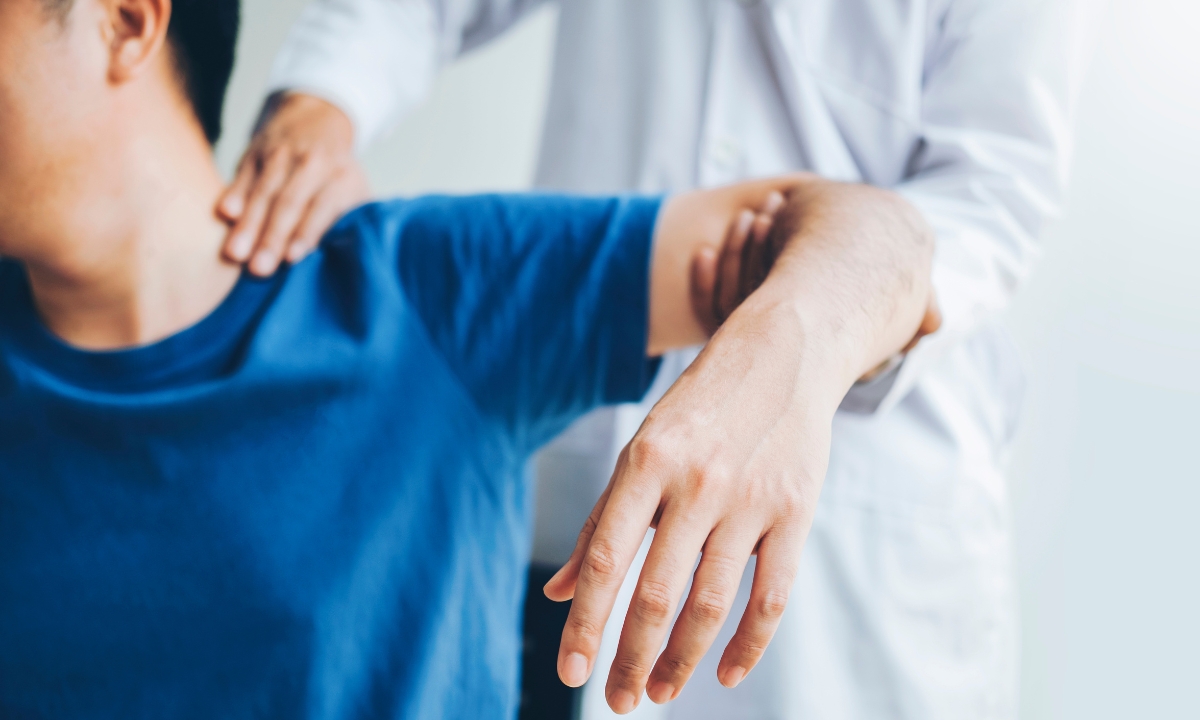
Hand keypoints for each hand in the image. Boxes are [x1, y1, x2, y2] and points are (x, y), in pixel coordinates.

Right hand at [218, 93, 368, 275]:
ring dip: (249, 224)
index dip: (308, 231)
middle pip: (289, 202)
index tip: (292, 258)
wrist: (317, 116)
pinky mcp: (255, 152)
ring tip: (235, 254)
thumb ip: (350, 217)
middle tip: (259, 268)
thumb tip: (345, 258)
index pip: (323, 206)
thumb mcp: (355, 188)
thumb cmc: (337, 171)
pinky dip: (234, 194)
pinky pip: (243, 175)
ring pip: (263, 191)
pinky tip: (224, 214)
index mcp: (340, 176)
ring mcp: (280, 156)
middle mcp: (311, 163)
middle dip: (272, 236)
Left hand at [545, 178, 935, 713]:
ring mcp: (750, 500)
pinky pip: (772, 595)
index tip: (570, 672)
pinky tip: (726, 673)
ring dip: (682, 660)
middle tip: (617, 702)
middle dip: (631, 658)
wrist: (782, 354)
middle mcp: (695, 483)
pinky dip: (749, 643)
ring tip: (659, 692)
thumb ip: (602, 522)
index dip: (585, 623)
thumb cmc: (698, 409)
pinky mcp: (795, 512)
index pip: (605, 560)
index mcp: (645, 463)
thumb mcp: (641, 449)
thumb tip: (558, 591)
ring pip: (710, 603)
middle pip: (657, 594)